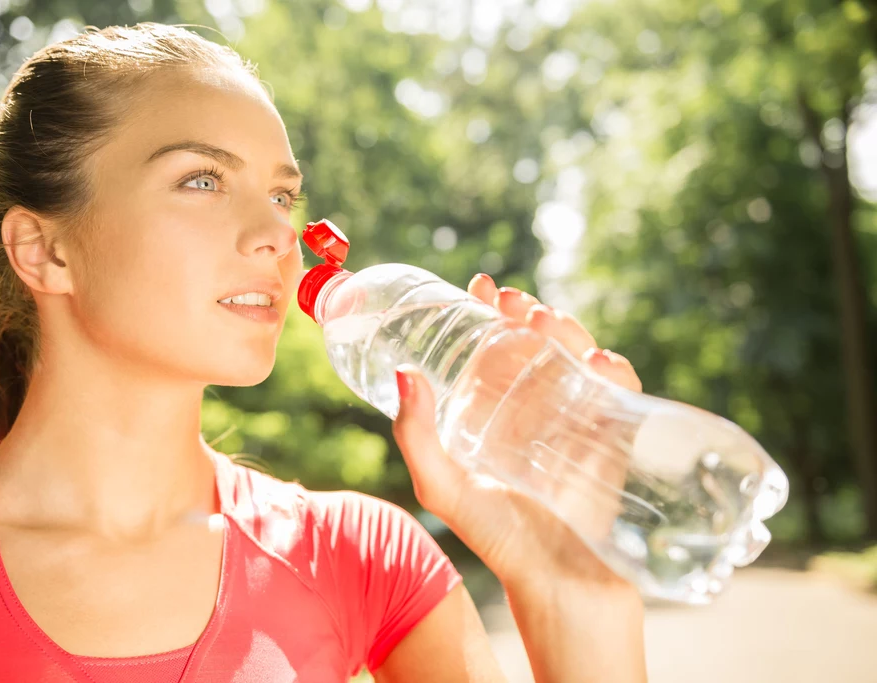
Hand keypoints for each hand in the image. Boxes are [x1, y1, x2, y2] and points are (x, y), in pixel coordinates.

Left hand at [392, 273, 643, 601]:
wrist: (560, 585)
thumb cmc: (499, 540)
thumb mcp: (443, 488)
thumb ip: (415, 437)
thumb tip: (403, 372)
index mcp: (496, 415)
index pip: (494, 349)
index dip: (489, 314)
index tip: (480, 286)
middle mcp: (536, 411)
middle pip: (538, 345)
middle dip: (529, 314)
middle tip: (514, 302)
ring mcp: (577, 421)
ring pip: (578, 359)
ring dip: (568, 331)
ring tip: (548, 320)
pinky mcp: (614, 439)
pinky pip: (620, 394)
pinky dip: (614, 371)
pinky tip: (600, 362)